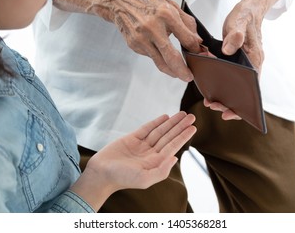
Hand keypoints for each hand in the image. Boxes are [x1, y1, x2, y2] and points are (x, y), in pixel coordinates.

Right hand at [53, 0, 201, 81]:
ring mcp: (141, 39)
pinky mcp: (134, 45)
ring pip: (160, 62)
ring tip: (179, 73)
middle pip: (171, 57)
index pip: (186, 38)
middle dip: (182, 71)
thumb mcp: (170, 5)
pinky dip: (159, 57)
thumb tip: (197, 41)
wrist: (119, 0)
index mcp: (165, 14)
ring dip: (171, 70)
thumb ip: (186, 23)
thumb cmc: (146, 1)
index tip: (199, 54)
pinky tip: (161, 52)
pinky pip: (151, 56)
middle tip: (189, 77)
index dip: (195, 49)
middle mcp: (152, 28)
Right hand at [70, 111, 195, 210]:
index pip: (173, 146)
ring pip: (160, 131)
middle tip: (192, 116)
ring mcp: (142, 145)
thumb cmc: (122, 179)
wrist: (101, 173)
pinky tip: (165, 117)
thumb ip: (161, 171)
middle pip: (169, 137)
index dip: (183, 136)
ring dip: (171, 122)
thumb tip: (175, 158)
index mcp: (156, 162)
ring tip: (182, 114)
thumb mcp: (144, 179)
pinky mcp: (132, 138)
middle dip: (180, 126)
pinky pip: (147, 128)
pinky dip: (156, 122)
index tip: (193, 127)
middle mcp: (151, 153)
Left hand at [204, 0, 286, 119]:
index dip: (242, 103)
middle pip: (244, 92)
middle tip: (212, 106)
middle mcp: (252, 65)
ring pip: (237, 87)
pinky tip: (210, 87)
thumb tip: (227, 50)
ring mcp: (245, 65)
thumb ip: (235, 35)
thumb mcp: (239, 22)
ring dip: (225, 96)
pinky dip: (222, 84)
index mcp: (255, 59)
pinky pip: (231, 78)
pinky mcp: (237, 61)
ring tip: (209, 101)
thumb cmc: (245, 15)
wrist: (250, 8)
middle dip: (230, 104)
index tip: (229, 112)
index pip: (252, 88)